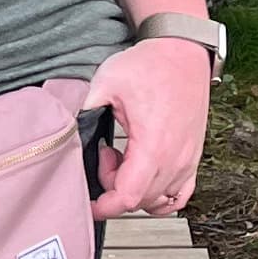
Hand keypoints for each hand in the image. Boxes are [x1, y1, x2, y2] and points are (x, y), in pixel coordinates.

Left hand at [85, 34, 211, 221]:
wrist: (182, 52)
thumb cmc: (151, 65)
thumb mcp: (107, 81)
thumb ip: (83, 108)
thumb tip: (64, 127)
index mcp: (153, 146)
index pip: (127, 197)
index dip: (104, 206)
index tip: (90, 202)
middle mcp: (175, 159)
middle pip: (140, 201)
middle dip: (114, 188)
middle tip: (106, 155)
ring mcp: (187, 161)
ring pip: (158, 201)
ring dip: (136, 191)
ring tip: (125, 162)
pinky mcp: (193, 158)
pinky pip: (179, 195)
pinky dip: (160, 197)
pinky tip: (146, 177)